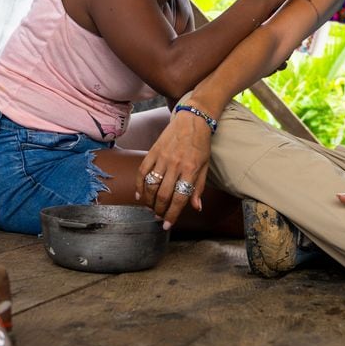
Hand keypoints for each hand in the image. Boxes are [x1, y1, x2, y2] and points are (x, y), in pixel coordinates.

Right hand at [135, 109, 212, 229]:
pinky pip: (142, 171)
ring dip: (149, 201)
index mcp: (191, 170)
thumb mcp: (205, 166)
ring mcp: (163, 158)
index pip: (180, 198)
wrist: (192, 120)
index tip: (167, 225)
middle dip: (159, 210)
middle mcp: (176, 165)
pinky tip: (139, 195)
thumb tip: (196, 208)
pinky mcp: (153, 151)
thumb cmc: (201, 144)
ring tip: (150, 208)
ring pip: (151, 185)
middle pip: (163, 194)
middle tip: (158, 217)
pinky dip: (139, 185)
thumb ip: (199, 188)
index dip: (172, 215)